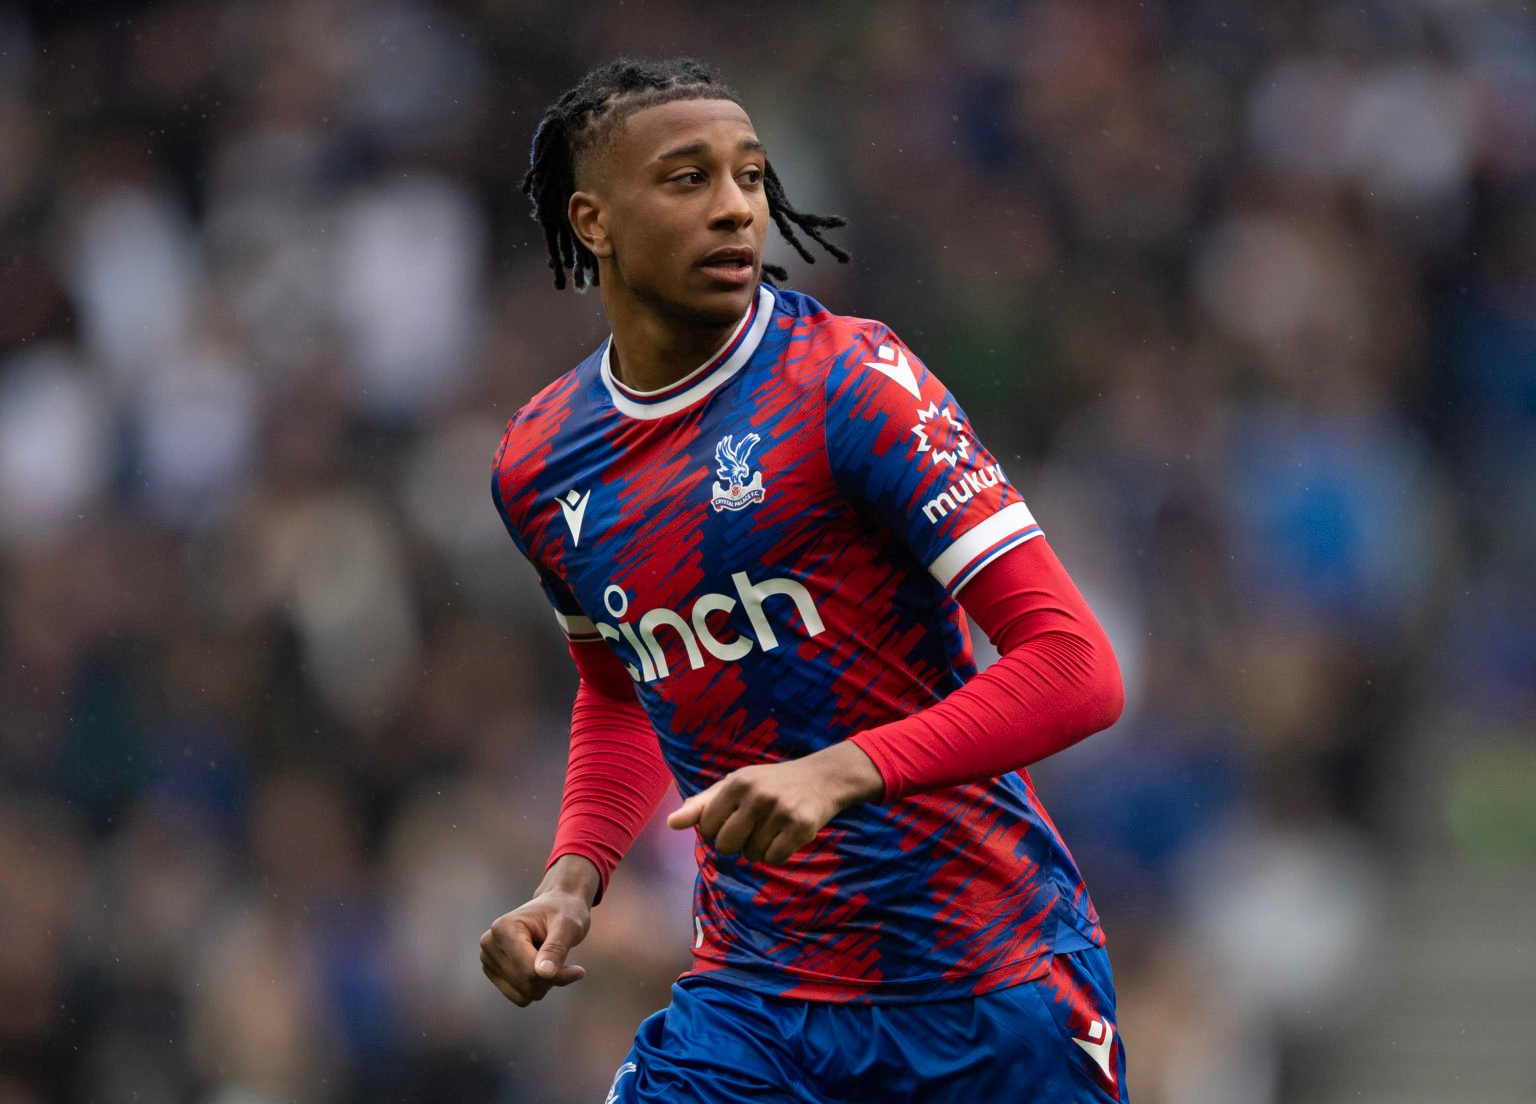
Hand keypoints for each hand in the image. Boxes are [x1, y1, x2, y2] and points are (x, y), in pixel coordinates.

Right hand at [480, 856, 598, 1005]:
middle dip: (551, 978)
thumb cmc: (565, 912)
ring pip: (523, 995)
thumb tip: (543, 973)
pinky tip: (541, 965)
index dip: (558, 975)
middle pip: (526, 984)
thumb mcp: (568, 927)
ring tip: (550, 958)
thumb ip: (556, 949)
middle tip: (564, 960)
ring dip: (544, 983)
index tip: (579, 971)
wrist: (556, 906)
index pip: (530, 971)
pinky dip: (536, 987)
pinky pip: (519, 997)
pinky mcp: (492, 972)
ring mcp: (487, 959)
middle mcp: (489, 944)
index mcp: (503, 928)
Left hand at [666, 741, 883, 864]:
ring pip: (751, 855)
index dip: (717, 830)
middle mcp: (757, 795)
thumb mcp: (735, 785)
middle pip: (726, 846)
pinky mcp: (801, 827)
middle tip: (752, 827)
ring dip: (759, 849)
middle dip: (736, 844)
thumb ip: (701, 804)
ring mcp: (780, 811)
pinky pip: (775, 859)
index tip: (733, 819)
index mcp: (736, 783)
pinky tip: (785, 837)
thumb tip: (671, 823)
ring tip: (771, 828)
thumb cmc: (770, 783)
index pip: (707, 827)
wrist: (822, 778)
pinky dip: (777, 854)